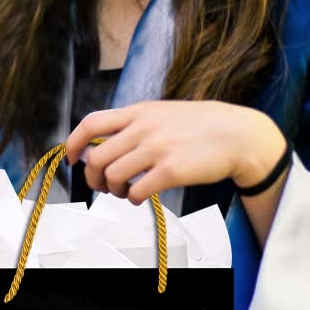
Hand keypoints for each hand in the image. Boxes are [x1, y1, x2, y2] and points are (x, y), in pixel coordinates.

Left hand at [66, 99, 286, 203]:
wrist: (237, 135)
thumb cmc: (197, 126)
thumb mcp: (160, 113)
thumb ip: (132, 125)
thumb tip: (98, 147)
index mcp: (138, 111)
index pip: (91, 124)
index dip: (74, 144)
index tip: (72, 159)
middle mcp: (143, 128)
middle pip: (97, 158)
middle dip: (93, 178)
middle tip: (103, 186)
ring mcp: (157, 149)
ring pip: (113, 176)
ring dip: (113, 190)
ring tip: (124, 191)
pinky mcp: (172, 171)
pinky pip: (136, 191)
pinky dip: (132, 198)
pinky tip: (140, 196)